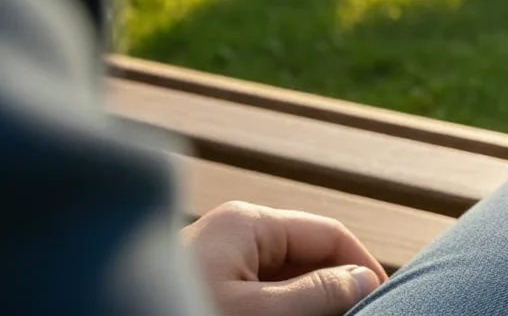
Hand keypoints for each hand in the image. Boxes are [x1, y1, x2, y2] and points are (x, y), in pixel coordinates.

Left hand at [182, 201, 384, 315]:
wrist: (98, 314)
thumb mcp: (257, 315)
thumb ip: (316, 294)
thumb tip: (367, 278)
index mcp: (247, 222)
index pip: (328, 233)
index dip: (362, 266)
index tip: (387, 301)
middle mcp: (234, 233)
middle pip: (307, 255)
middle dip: (334, 289)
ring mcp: (217, 262)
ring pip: (285, 279)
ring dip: (310, 304)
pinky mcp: (207, 288)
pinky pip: (260, 294)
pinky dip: (283, 311)